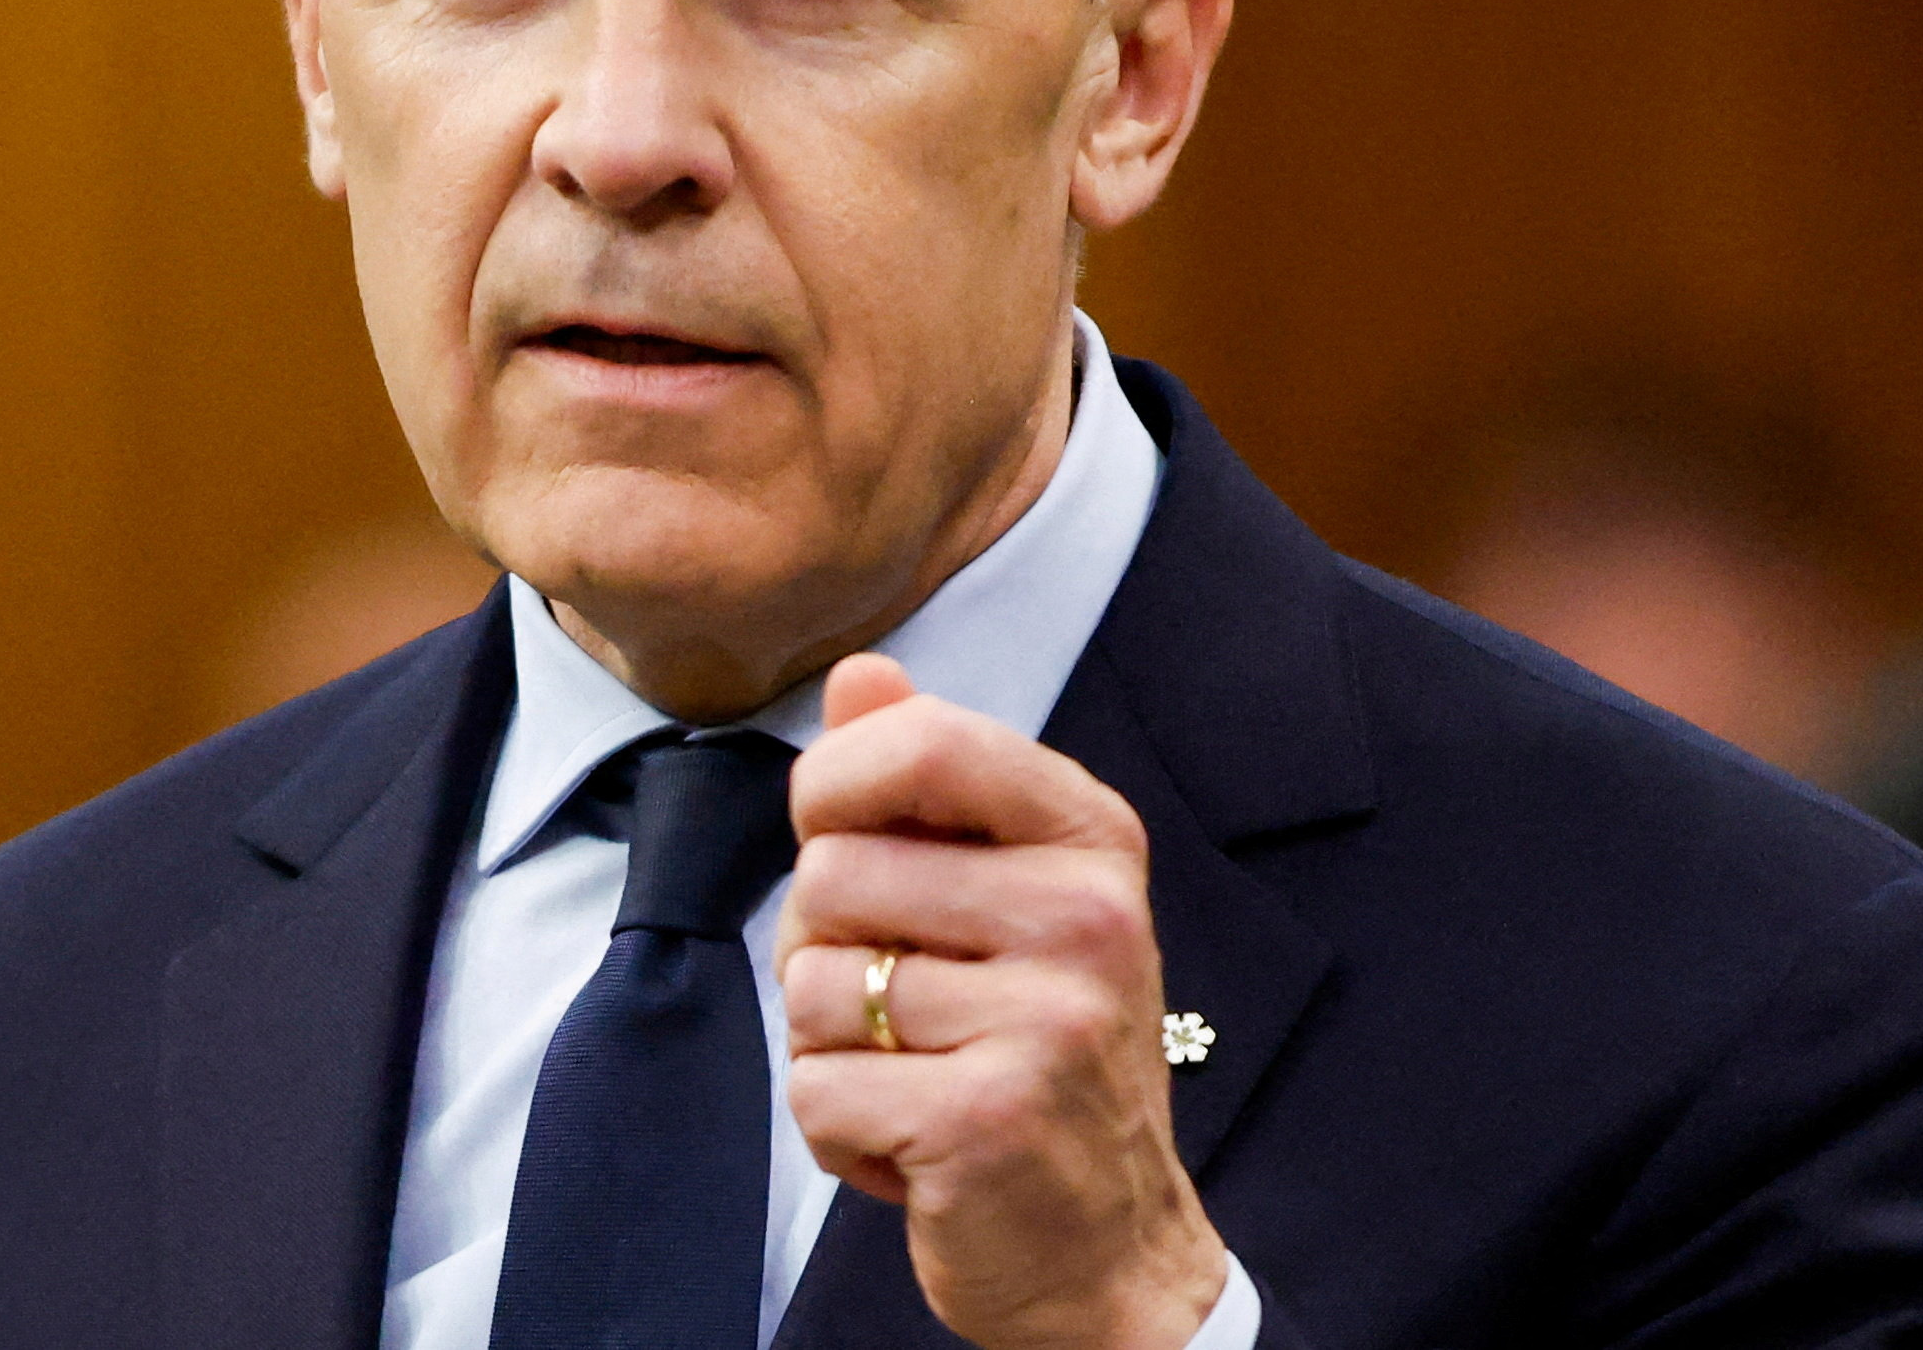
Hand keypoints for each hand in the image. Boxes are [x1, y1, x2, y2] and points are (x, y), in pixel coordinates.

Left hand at [775, 655, 1226, 1349]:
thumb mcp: (1005, 895)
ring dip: (829, 1047)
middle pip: (831, 871)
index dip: (834, 788)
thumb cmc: (1037, 1053)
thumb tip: (863, 672)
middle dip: (826, 949)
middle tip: (905, 1009)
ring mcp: (1048, 1018)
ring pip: (809, 985)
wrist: (1113, 1251)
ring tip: (916, 1076)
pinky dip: (835, 1131)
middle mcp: (1088, 915)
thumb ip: (928, 779)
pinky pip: (815, 1088)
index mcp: (1091, 836)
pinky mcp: (989, 1118)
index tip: (848, 846)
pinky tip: (913, 1146)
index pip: (920, 742)